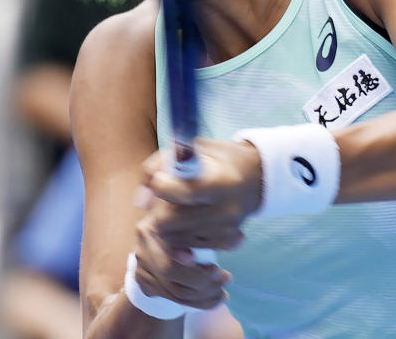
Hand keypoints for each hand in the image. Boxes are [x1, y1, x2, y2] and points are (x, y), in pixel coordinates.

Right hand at [131, 212, 231, 309]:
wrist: (164, 238)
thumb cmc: (189, 226)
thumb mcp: (199, 222)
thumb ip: (215, 230)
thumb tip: (240, 239)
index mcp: (157, 221)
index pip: (172, 245)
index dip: (193, 262)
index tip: (216, 269)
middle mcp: (144, 241)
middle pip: (169, 271)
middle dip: (202, 282)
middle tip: (226, 278)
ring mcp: (140, 262)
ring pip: (173, 289)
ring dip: (203, 296)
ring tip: (224, 291)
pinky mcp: (143, 280)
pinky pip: (172, 298)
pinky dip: (198, 302)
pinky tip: (215, 298)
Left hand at [139, 138, 262, 251]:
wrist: (254, 176)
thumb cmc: (214, 158)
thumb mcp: (187, 148)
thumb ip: (157, 167)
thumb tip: (141, 201)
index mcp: (219, 181)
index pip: (180, 193)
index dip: (161, 185)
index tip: (163, 178)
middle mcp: (225, 209)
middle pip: (168, 222)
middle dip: (159, 210)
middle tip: (166, 198)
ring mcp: (226, 228)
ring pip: (173, 238)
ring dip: (167, 224)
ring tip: (178, 207)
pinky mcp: (226, 241)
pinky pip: (187, 246)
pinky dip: (181, 234)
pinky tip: (189, 219)